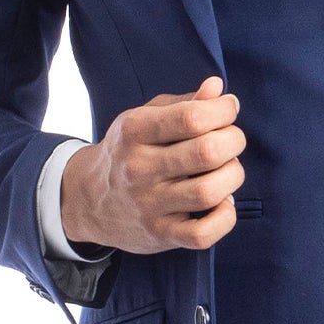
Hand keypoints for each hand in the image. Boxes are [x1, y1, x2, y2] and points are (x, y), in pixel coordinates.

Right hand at [61, 78, 244, 253]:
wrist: (88, 200)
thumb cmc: (129, 152)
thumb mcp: (145, 118)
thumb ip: (184, 104)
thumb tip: (218, 89)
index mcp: (134, 131)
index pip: (192, 117)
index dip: (224, 111)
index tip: (229, 110)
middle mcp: (139, 168)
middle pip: (207, 152)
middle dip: (234, 141)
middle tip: (231, 142)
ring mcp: (148, 204)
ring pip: (210, 192)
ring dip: (232, 177)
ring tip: (228, 171)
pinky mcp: (159, 233)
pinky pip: (202, 234)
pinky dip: (225, 218)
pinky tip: (223, 203)